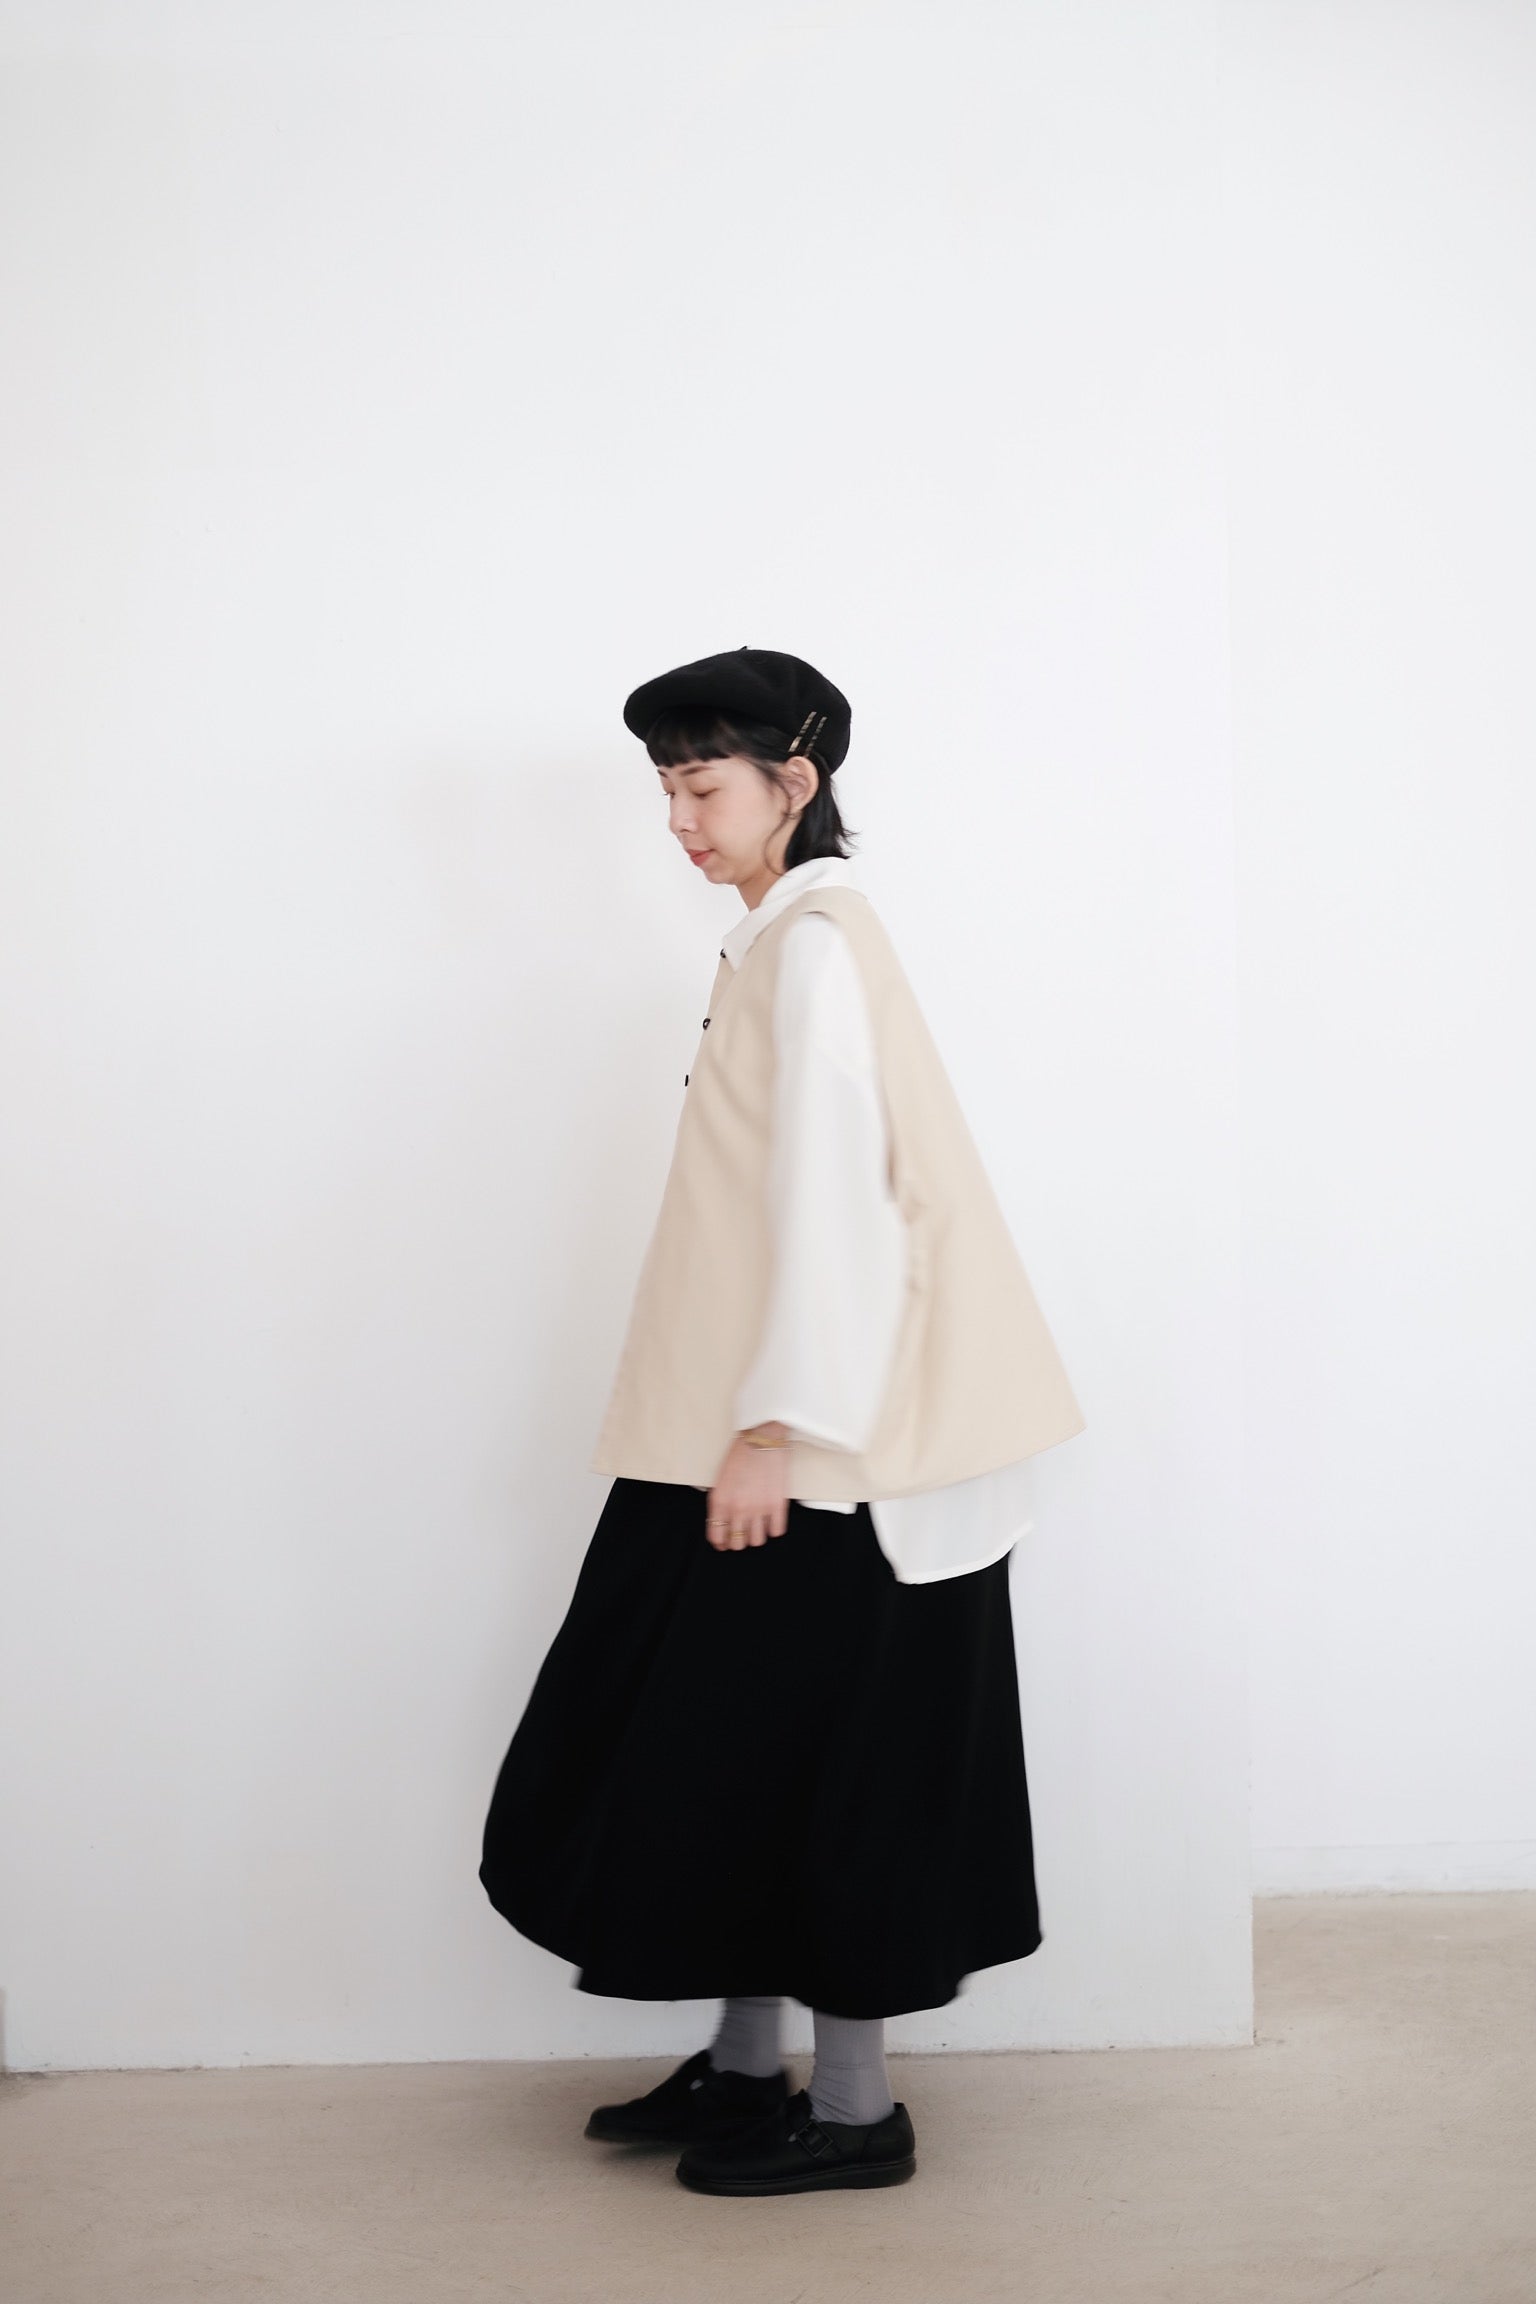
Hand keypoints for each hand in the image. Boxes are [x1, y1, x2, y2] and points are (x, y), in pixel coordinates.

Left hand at [705, 1427, 790, 1549]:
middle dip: (739, 1539)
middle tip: (743, 1530)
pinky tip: (772, 1518)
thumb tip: (723, 1525)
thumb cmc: (740, 1455)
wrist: (762, 1436)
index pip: (717, 1537)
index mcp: (720, 1502)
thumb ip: (720, 1505)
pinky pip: (776, 1531)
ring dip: (757, 1535)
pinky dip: (774, 1528)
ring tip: (758, 1523)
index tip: (725, 1541)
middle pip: (738, 1544)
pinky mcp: (777, 1505)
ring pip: (757, 1541)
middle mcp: (738, 1509)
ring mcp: (759, 1509)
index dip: (721, 1542)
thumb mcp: (720, 1481)